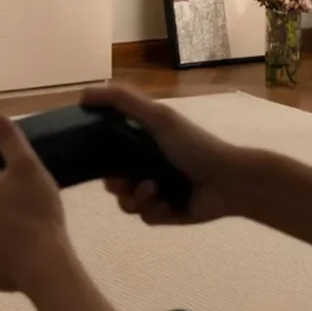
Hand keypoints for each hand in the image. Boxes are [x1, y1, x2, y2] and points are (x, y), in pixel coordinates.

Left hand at [0, 115, 72, 293]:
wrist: (44, 263)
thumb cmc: (34, 209)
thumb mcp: (26, 166)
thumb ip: (10, 140)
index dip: (2, 189)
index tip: (22, 194)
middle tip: (28, 213)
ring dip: (2, 235)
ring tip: (30, 235)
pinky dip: (8, 258)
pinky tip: (27, 255)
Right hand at [82, 84, 248, 224]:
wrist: (228, 182)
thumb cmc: (193, 145)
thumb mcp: (158, 115)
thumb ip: (121, 101)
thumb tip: (82, 94)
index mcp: (140, 142)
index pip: (106, 150)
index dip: (97, 156)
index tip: (95, 159)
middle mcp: (144, 166)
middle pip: (111, 179)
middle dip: (115, 183)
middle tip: (124, 182)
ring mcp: (154, 191)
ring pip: (124, 201)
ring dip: (134, 197)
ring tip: (152, 191)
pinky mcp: (164, 212)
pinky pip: (143, 216)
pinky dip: (152, 209)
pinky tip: (168, 203)